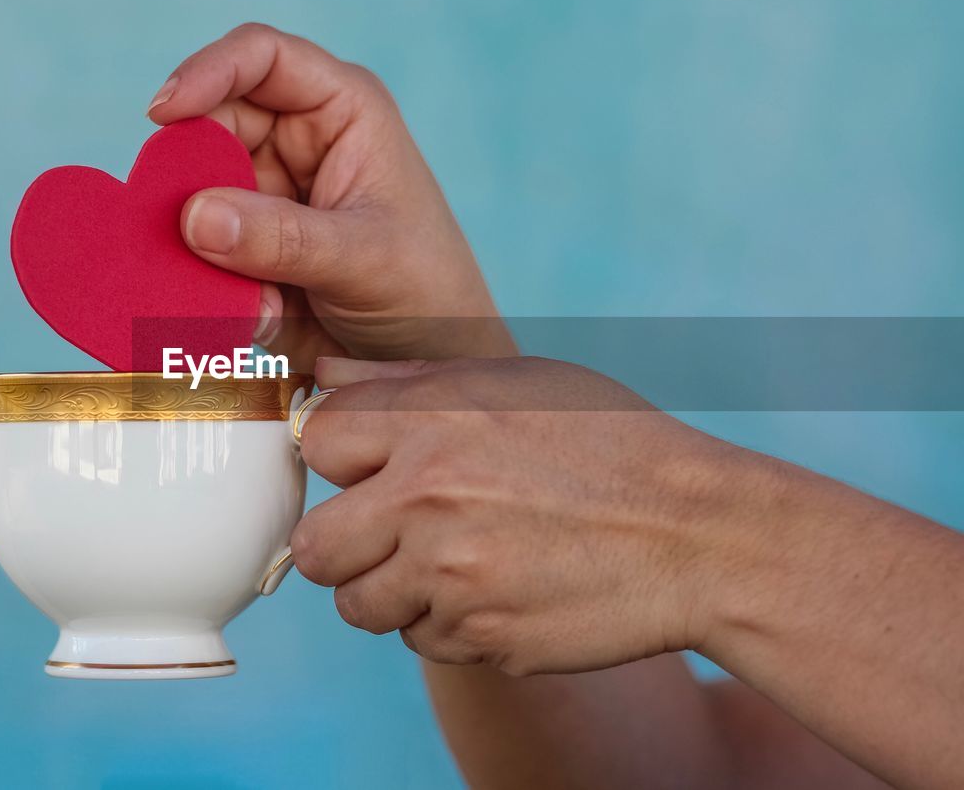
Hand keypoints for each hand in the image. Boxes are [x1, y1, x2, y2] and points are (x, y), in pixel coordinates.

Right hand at [147, 23, 514, 366]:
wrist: (427, 361)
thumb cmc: (425, 289)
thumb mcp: (363, 258)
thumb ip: (282, 237)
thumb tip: (193, 216)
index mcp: (339, 110)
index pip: (262, 58)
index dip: (207, 71)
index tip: (163, 113)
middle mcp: (295, 142)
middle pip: (210, 130)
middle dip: (189, 179)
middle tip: (181, 232)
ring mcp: (265, 196)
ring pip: (196, 197)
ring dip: (202, 247)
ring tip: (252, 296)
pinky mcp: (245, 250)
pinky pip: (200, 254)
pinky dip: (213, 286)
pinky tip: (262, 317)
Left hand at [293, 356, 764, 675]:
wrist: (698, 535)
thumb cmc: (611, 444)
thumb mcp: (515, 383)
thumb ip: (408, 379)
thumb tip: (327, 372)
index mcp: (433, 421)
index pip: (315, 442)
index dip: (337, 457)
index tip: (364, 468)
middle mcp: (429, 497)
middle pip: (314, 546)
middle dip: (342, 543)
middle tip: (387, 534)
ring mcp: (452, 575)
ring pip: (359, 605)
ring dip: (392, 591)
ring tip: (450, 564)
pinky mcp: (481, 636)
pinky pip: (422, 640)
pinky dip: (446, 624)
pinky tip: (496, 590)